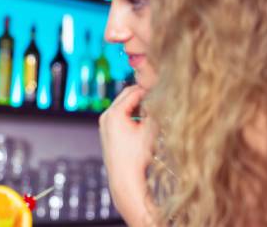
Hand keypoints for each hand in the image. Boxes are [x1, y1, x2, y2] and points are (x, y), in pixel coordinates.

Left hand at [99, 85, 156, 225]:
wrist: (124, 178)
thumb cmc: (137, 156)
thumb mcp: (150, 131)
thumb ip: (155, 111)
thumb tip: (161, 97)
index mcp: (114, 113)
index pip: (133, 92)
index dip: (149, 89)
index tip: (162, 88)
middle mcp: (106, 115)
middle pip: (125, 96)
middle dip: (141, 95)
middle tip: (158, 95)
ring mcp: (104, 123)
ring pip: (122, 105)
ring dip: (136, 104)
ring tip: (152, 107)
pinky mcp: (105, 131)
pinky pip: (119, 115)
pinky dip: (130, 113)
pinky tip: (143, 119)